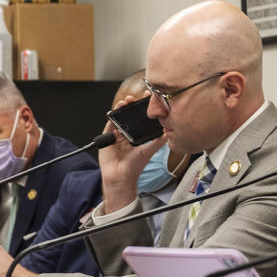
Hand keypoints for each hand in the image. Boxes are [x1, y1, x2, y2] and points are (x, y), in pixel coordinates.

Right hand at [99, 95, 165, 213]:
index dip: (144, 109)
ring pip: (119, 118)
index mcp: (137, 136)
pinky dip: (112, 117)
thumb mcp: (148, 151)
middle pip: (129, 116)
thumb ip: (158, 142)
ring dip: (121, 108)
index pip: (141, 119)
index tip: (148, 99)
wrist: (120, 178)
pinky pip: (109, 125)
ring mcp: (117, 135)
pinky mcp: (107, 138)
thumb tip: (169, 132)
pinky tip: (116, 111)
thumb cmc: (134, 167)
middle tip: (134, 98)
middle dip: (131, 106)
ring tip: (125, 102)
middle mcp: (127, 134)